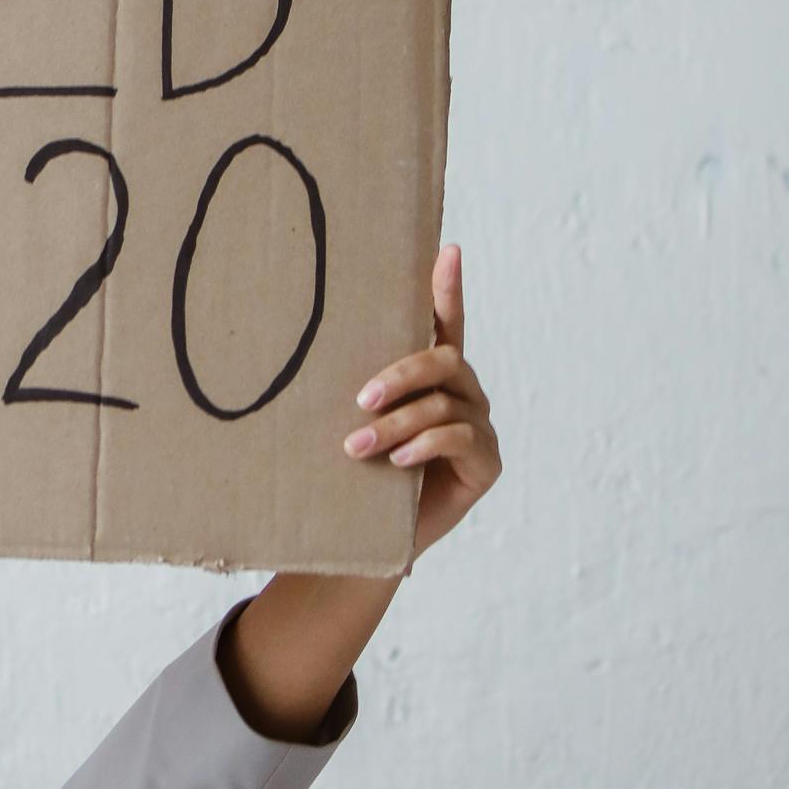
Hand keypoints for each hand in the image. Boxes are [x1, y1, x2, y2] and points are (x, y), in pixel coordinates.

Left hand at [343, 244, 501, 563]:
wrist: (370, 538)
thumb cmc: (358, 474)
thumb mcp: (355, 425)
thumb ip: (356, 390)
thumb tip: (302, 346)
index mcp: (433, 376)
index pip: (445, 323)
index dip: (447, 288)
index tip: (448, 250)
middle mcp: (463, 393)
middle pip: (442, 361)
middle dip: (400, 375)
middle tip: (360, 399)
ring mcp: (479, 427)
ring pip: (441, 405)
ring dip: (395, 425)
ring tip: (356, 447)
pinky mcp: (486, 463)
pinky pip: (458, 438)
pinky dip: (425, 445)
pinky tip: (399, 461)